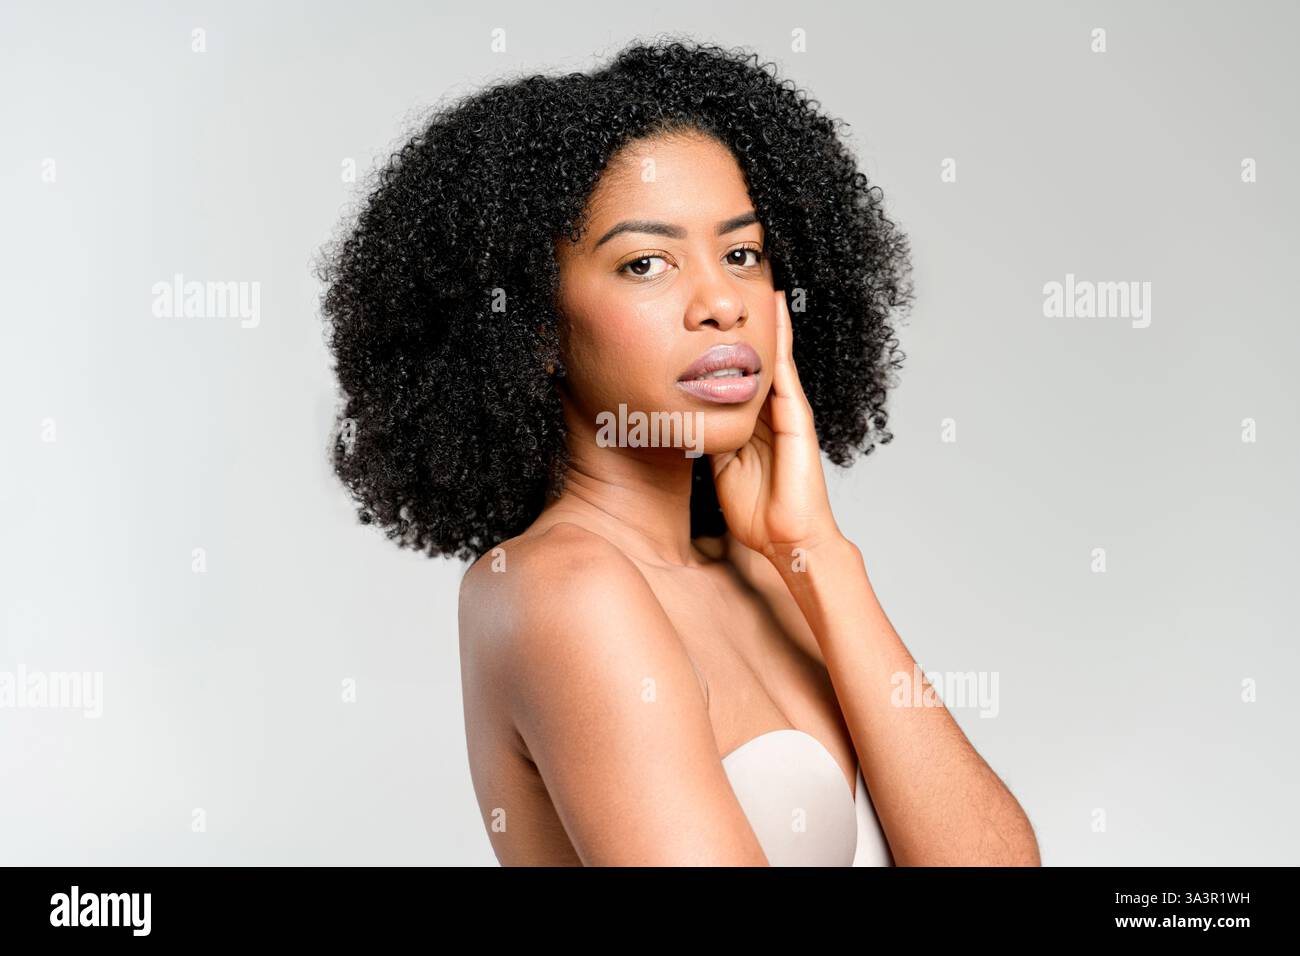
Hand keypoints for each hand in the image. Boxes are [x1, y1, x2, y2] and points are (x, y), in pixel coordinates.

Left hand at [709, 289, 843, 560]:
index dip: (729, 347)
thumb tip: (684, 420)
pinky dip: (781, 341)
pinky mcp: (797, 418)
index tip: (717, 320)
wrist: (786, 539)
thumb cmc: (757, 511)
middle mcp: (772, 412)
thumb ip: (708, 441)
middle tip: (744, 285)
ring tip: (765, 283)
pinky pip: (786, 372)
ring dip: (770, 322)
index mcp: (753, 423)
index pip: (739, 375)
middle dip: (750, 325)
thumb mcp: (719, 467)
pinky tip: (777, 313)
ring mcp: (787, 412)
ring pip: (775, 356)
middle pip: (758, 358)